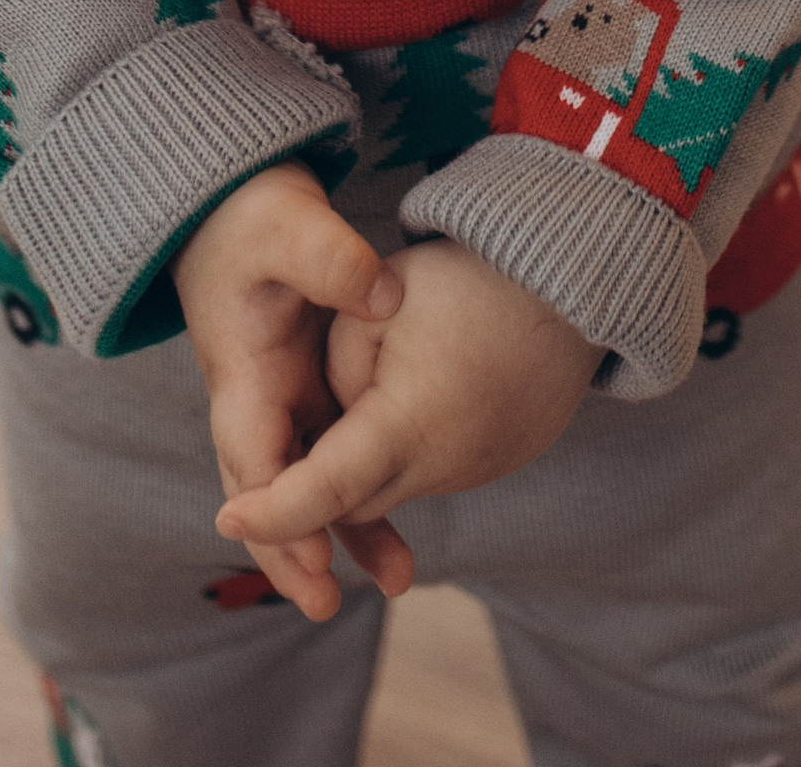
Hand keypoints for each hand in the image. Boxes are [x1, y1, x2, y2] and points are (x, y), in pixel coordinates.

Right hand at [174, 161, 409, 620]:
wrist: (229, 198)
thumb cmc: (252, 211)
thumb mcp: (288, 223)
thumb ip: (332, 258)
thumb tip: (386, 299)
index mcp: (241, 370)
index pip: (255, 456)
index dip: (279, 510)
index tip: (311, 556)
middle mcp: (254, 396)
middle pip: (271, 491)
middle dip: (295, 551)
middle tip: (329, 606)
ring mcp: (279, 395)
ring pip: (307, 479)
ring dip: (342, 529)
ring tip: (399, 579)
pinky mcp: (305, 385)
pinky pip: (330, 450)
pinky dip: (358, 488)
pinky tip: (400, 517)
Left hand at [217, 237, 600, 612]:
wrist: (574, 281)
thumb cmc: (472, 280)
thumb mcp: (384, 305)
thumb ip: (337, 365)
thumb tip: (332, 413)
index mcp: (406, 425)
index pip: (324, 489)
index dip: (272, 512)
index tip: (226, 519)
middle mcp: (442, 464)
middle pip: (353, 503)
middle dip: (307, 501)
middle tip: (260, 488)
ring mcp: (474, 469)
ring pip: (390, 491)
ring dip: (357, 477)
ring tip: (343, 424)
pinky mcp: (495, 461)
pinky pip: (429, 474)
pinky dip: (400, 459)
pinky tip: (400, 409)